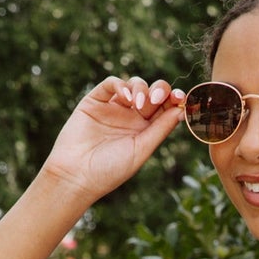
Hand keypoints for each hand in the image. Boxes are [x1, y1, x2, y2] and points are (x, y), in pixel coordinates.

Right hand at [40, 74, 185, 205]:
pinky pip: (111, 84)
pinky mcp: (95, 100)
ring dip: (141, 89)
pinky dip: (121, 86)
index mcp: (145, 131)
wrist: (77, 175)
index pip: (164, 109)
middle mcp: (131, 117)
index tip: (181, 99)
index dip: (174, 100)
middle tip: (158, 98)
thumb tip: (181, 111)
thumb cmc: (110, 170)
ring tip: (138, 104)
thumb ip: (160, 130)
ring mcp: (113, 107)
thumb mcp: (141, 150)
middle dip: (159, 90)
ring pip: (134, 84)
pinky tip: (125, 98)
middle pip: (152, 92)